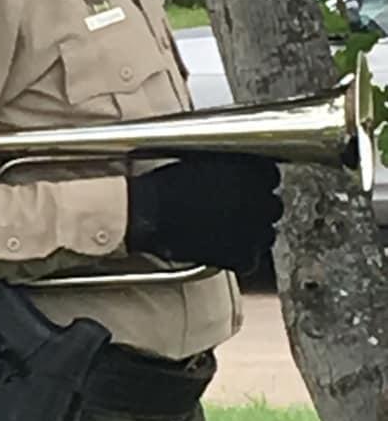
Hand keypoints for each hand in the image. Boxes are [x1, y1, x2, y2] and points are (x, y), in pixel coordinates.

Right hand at [126, 153, 281, 274]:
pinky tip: (220, 250)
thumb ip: (230, 165)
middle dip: (255, 209)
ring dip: (251, 234)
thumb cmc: (168, 185)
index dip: (254, 185)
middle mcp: (261, 197)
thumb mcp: (205, 161)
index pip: (270, 177)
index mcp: (254, 169)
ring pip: (266, 234)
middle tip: (230, 212)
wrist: (148, 214)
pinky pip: (251, 260)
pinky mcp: (245, 256)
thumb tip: (237, 170)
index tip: (242, 189)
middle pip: (271, 206)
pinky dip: (239, 258)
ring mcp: (255, 228)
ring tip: (224, 232)